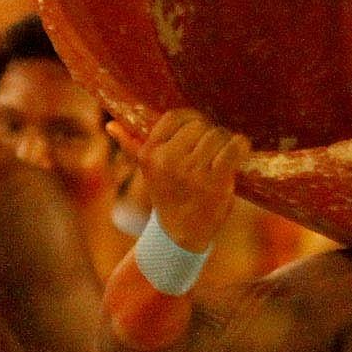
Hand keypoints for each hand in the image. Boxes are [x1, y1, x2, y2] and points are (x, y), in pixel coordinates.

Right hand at [136, 109, 248, 253]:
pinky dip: (240, 146)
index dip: (191, 119)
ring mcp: (191, 172)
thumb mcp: (147, 170)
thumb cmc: (167, 196)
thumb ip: (131, 145)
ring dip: (226, 142)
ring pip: (217, 136)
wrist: (180, 233)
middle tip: (212, 148)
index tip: (198, 130)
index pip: (175, 117)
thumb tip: (110, 125)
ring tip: (223, 154)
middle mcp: (167, 160)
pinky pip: (233, 149)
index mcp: (149, 154)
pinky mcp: (214, 182)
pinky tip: (239, 149)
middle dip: (209, 133)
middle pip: (200, 126)